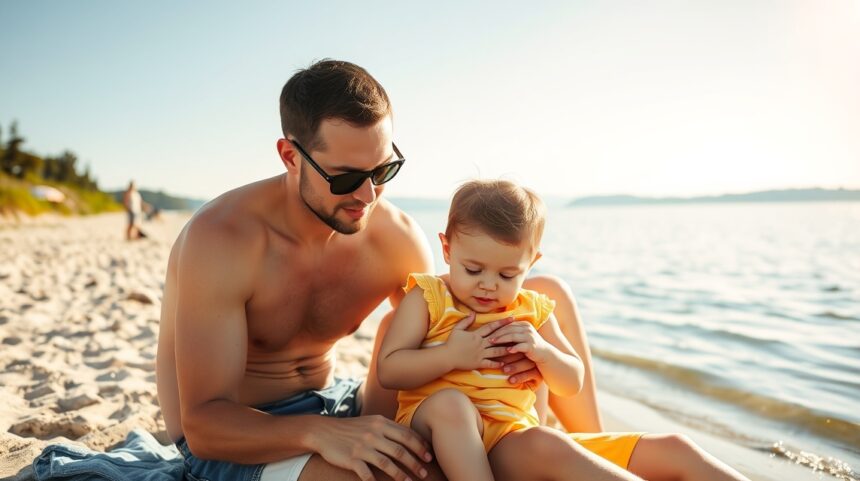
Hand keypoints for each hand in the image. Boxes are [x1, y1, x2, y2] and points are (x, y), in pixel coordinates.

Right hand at [309, 415, 432, 480]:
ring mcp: (362, 447)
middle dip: (416, 463)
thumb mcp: (371, 422)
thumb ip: (389, 428)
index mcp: (381, 423)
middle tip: (425, 473)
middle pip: (401, 450)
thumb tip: (412, 438)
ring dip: (401, 475)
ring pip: (387, 463)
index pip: (406, 435)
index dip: (420, 446)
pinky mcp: (352, 459)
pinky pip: (367, 474)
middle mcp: (373, 434)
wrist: (324, 432)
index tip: (429, 456)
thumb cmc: (352, 428)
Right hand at [445, 313, 513, 370]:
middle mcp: (480, 344)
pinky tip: (504, 364)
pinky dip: (497, 364)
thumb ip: (466, 321)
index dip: (502, 322)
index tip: (511, 318)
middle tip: (519, 331)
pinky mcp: (478, 363)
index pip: (491, 327)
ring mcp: (480, 354)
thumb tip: (473, 313)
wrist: (447, 356)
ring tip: (516, 349)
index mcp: (476, 335)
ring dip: (506, 350)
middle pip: (497, 338)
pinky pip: (489, 363)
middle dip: (509, 334)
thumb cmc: (452, 343)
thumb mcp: (458, 329)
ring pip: (496, 351)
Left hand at [489, 321, 551, 380]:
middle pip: (508, 329)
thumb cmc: (529, 346)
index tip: (487, 333)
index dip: (497, 328)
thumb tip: (495, 333)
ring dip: (501, 339)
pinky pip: (520, 346)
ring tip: (493, 343)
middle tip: (488, 338)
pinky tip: (507, 350)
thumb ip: (512, 333)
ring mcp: (530, 336)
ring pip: (512, 336)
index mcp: (523, 324)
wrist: (544, 354)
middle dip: (497, 333)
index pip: (507, 325)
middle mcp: (527, 328)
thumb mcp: (521, 337)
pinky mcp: (532, 345)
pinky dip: (513, 348)